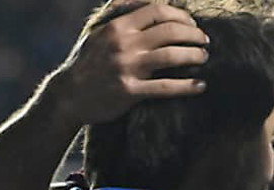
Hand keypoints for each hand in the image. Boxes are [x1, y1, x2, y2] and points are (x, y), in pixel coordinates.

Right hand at [47, 1, 209, 125]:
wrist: (69, 95)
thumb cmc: (87, 62)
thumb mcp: (97, 31)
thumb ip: (117, 11)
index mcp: (118, 26)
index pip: (157, 11)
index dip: (181, 15)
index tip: (192, 24)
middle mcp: (124, 44)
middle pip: (170, 30)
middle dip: (193, 34)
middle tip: (204, 40)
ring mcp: (127, 67)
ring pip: (171, 55)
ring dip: (194, 55)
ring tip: (204, 57)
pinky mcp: (130, 91)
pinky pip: (165, 87)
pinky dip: (187, 86)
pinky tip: (201, 85)